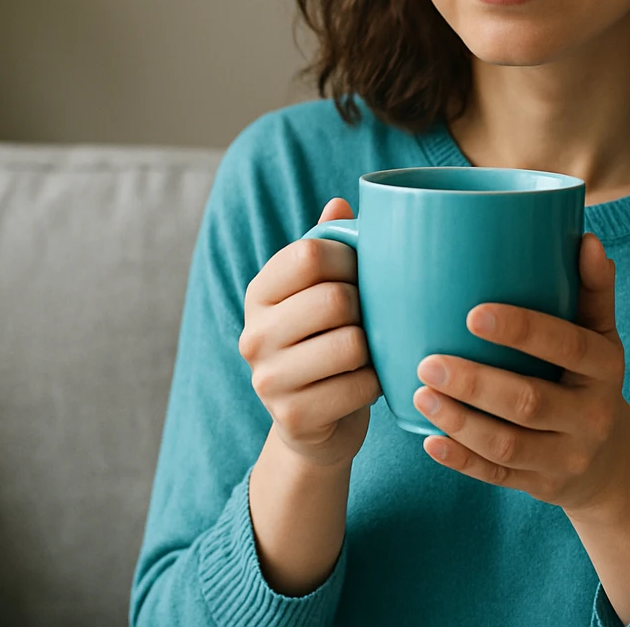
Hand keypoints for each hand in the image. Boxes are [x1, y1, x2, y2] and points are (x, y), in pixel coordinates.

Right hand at [239, 197, 382, 467]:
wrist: (317, 426)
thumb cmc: (327, 344)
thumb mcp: (321, 294)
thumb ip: (328, 247)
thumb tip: (341, 203)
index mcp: (260, 293)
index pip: (310, 253)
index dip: (351, 259)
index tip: (360, 275)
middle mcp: (254, 335)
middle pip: (335, 299)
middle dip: (366, 308)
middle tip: (368, 320)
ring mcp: (267, 380)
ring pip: (350, 344)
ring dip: (373, 349)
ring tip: (367, 352)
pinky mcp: (292, 417)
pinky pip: (359, 387)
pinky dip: (375, 384)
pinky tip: (365, 384)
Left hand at [412, 232, 629, 516]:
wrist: (610, 460)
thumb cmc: (589, 377)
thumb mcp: (600, 336)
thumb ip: (592, 290)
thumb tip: (586, 239)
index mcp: (606, 367)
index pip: (568, 346)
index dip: (523, 330)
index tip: (473, 314)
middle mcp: (592, 415)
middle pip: (530, 402)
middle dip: (476, 383)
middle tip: (426, 361)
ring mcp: (567, 457)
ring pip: (508, 445)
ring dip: (461, 422)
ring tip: (420, 394)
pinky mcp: (541, 486)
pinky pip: (497, 476)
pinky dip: (461, 461)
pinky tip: (428, 440)